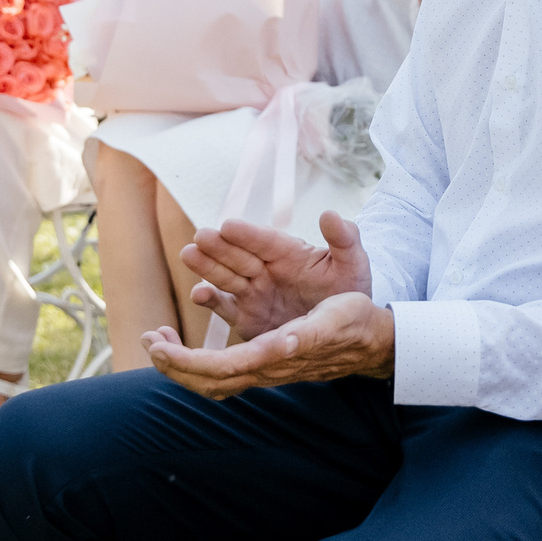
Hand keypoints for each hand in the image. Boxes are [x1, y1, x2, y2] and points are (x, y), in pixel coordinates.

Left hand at [143, 292, 394, 398]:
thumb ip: (307, 331)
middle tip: (149, 340)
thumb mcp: (334, 318)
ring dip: (179, 362)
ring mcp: (261, 368)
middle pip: (208, 381)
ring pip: (210, 379)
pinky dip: (193, 359)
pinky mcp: (261, 360)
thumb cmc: (352, 322)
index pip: (222, 369)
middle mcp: (264, 368)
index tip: (161, 347)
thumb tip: (280, 343)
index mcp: (276, 357)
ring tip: (157, 338)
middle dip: (174, 365)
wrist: (368, 341)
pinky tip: (179, 341)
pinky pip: (220, 369)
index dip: (188, 362)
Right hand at [181, 211, 372, 341]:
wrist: (344, 327)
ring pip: (226, 276)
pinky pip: (224, 307)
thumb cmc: (348, 290)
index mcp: (289, 253)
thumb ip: (344, 240)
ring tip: (189, 254)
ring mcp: (253, 293)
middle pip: (239, 255)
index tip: (229, 225)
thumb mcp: (352, 264)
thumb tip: (331, 214)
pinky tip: (199, 294)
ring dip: (206, 267)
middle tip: (200, 237)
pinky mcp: (245, 317)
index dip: (248, 234)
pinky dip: (210, 300)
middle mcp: (266, 269)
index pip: (265, 240)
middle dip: (219, 246)